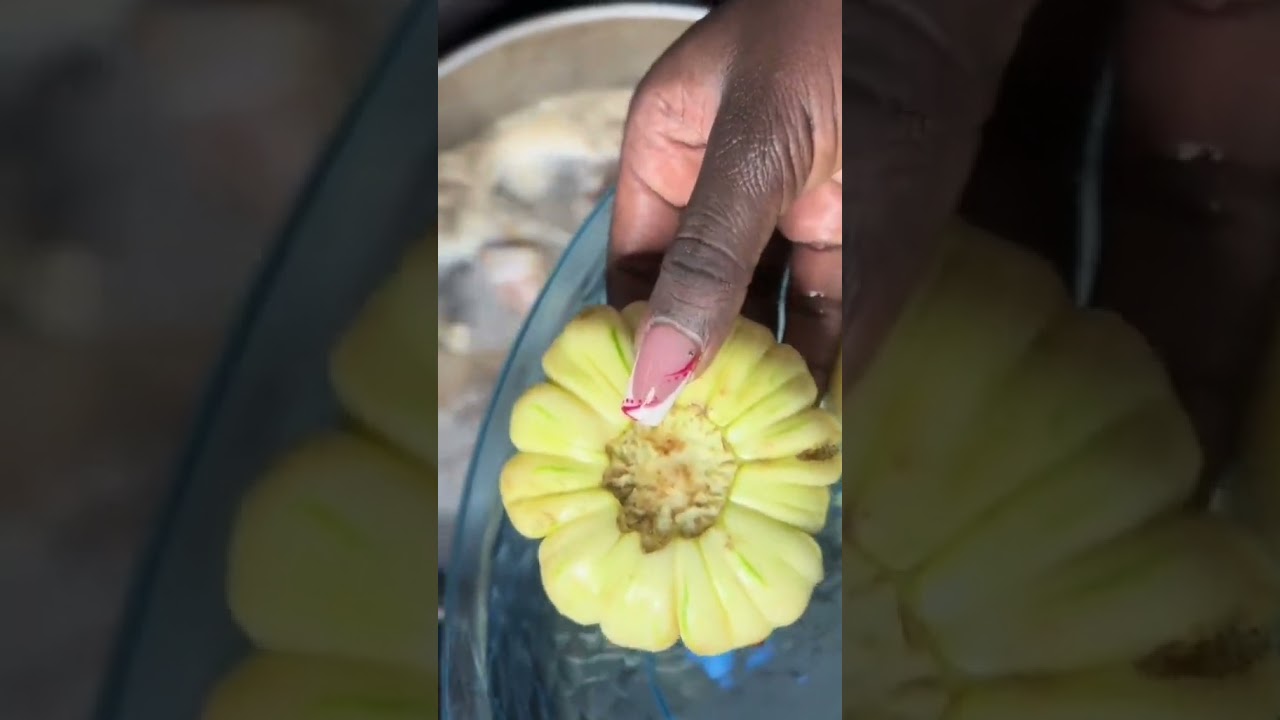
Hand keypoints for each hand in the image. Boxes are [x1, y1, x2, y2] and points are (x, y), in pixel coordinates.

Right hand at [608, 0, 841, 424]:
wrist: (951, 2)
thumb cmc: (831, 37)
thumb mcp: (755, 147)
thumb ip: (709, 258)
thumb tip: (655, 372)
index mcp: (671, 162)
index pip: (637, 271)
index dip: (637, 340)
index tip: (642, 414)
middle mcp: (726, 203)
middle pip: (701, 308)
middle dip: (703, 376)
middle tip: (702, 455)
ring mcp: (794, 224)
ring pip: (768, 322)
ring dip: (766, 383)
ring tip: (756, 453)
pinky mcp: (860, 244)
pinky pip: (835, 320)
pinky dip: (828, 371)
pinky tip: (816, 422)